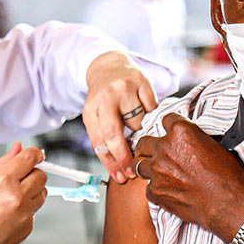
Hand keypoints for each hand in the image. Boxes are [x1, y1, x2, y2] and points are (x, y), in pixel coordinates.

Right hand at [0, 142, 46, 243]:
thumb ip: (4, 164)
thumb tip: (18, 148)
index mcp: (3, 181)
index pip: (30, 158)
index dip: (35, 153)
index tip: (37, 154)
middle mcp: (17, 196)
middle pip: (41, 176)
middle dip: (33, 174)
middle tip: (20, 179)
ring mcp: (25, 214)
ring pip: (42, 193)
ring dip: (33, 191)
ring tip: (13, 198)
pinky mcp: (28, 227)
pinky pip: (35, 211)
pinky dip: (27, 210)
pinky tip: (9, 215)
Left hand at [83, 51, 159, 184]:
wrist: (110, 66)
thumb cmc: (104, 99)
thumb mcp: (96, 118)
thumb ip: (104, 140)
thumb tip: (119, 170)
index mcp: (91, 109)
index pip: (100, 141)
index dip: (112, 162)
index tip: (122, 177)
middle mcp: (105, 97)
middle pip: (114, 133)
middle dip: (125, 155)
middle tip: (134, 169)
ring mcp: (124, 87)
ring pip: (138, 122)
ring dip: (139, 130)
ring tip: (136, 125)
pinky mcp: (142, 81)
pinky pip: (152, 108)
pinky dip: (150, 114)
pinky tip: (144, 111)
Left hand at [133, 113, 243, 241]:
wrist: (227, 204)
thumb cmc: (227, 176)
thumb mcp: (215, 146)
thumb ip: (195, 139)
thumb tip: (191, 141)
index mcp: (180, 132)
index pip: (166, 119)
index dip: (170, 127)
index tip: (171, 133)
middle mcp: (164, 148)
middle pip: (144, 142)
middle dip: (149, 147)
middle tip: (155, 153)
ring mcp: (156, 171)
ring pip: (139, 164)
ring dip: (148, 167)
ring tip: (157, 172)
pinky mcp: (155, 191)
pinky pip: (148, 188)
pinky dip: (156, 189)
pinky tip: (168, 191)